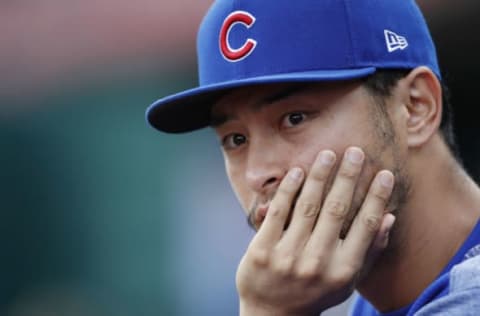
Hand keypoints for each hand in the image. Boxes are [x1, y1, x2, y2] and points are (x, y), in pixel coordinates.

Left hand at [236, 147, 395, 315]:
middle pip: (336, 210)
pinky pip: (278, 211)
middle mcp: (317, 262)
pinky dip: (289, 189)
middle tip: (356, 151)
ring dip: (320, 176)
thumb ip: (369, 251)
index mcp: (343, 270)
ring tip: (328, 154)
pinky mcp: (262, 249)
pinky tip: (298, 171)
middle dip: (348, 177)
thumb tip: (388, 218)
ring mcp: (287, 256)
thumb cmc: (315, 292)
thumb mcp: (346, 280)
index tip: (385, 173)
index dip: (377, 198)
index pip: (365, 227)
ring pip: (308, 206)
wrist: (272, 314)